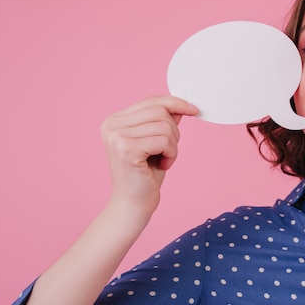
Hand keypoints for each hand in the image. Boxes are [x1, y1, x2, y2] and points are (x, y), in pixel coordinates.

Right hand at [100, 96, 198, 217]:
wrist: (134, 203)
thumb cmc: (145, 174)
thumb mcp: (156, 142)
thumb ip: (163, 122)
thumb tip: (179, 105)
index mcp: (115, 121)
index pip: (150, 101)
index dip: (174, 103)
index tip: (194, 109)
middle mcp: (111, 125)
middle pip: (159, 111)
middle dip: (174, 131)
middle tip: (168, 151)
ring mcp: (117, 137)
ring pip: (164, 126)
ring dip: (173, 146)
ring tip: (164, 160)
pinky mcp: (126, 150)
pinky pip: (164, 140)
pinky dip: (171, 154)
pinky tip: (163, 165)